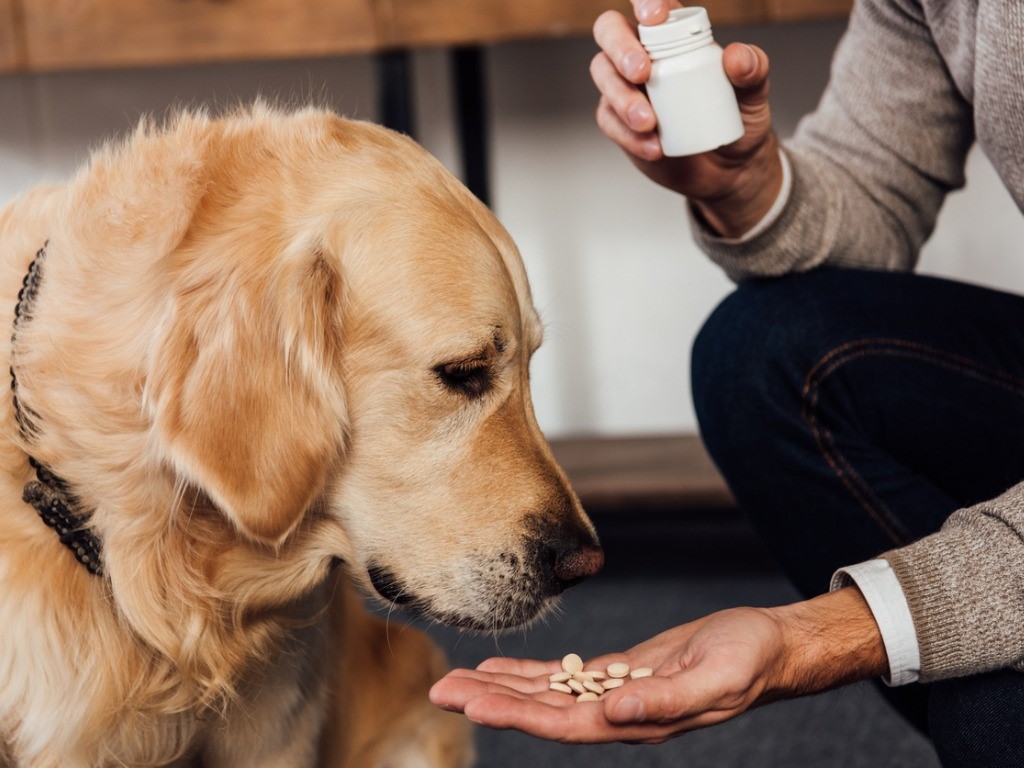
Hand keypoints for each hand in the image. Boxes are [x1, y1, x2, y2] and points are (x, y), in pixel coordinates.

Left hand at [429, 588, 886, 743]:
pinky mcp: (621, 674)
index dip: (513, 714)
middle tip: (440, 688)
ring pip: (547, 695)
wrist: (767, 647)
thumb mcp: (714, 677)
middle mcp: (617, 715)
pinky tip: (504, 669)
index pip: (559, 723)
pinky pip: (566, 677)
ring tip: (458, 679)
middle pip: (541, 711)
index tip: (471, 703)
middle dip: (491, 701)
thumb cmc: (748, 661)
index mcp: (635, 722)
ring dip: (502, 688)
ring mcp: (617, 696)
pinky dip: (532, 674)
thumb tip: (616, 713)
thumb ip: (667, 701)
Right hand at [591, 0, 781, 236]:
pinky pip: (609, 120)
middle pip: (610, 31)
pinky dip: (628, 134)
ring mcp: (626, 86)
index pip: (649, 5)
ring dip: (622, 98)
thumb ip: (753, 69)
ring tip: (650, 123)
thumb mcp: (755, 93)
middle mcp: (643, 53)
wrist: (727, 168)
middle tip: (642, 73)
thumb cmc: (738, 119)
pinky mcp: (618, 121)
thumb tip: (736, 56)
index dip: (644, 0)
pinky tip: (653, 146)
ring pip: (604, 76)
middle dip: (621, 48)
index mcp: (674, 33)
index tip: (655, 16)